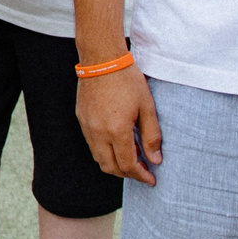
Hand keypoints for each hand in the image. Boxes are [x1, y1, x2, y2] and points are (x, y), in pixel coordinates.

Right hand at [78, 63, 162, 183]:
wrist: (102, 60)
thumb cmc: (127, 80)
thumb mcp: (147, 107)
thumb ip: (151, 136)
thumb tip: (155, 159)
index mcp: (117, 131)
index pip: (128, 165)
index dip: (140, 176)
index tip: (151, 179)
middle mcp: (98, 133)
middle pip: (110, 167)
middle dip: (127, 174)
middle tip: (142, 171)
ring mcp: (87, 127)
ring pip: (99, 158)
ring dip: (115, 164)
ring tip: (131, 157)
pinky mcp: (82, 119)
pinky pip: (92, 144)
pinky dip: (105, 151)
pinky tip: (117, 143)